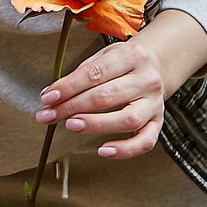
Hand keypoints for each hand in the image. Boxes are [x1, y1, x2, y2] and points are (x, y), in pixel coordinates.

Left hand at [34, 10, 206, 158]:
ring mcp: (154, 103)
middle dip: (72, 107)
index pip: (95, 73)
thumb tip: (52, 96)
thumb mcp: (105, 55)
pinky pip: (145, 141)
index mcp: (131, 56)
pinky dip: (124, 150)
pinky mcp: (158, 122)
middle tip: (50, 115)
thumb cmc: (125, 63)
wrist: (157, 65)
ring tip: (71, 125)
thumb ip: (81, 74)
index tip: (48, 97)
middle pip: (106, 97)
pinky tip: (103, 150)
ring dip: (95, 125)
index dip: (68, 87)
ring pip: (127, 120)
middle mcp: (146, 80)